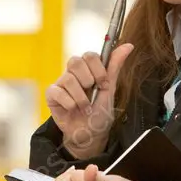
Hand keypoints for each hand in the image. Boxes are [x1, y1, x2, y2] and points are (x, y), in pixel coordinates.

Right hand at [45, 44, 134, 158]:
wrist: (90, 135)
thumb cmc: (99, 113)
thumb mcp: (110, 90)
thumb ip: (115, 67)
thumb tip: (128, 45)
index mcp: (88, 70)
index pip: (89, 55)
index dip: (98, 69)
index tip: (104, 84)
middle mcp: (73, 74)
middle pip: (75, 61)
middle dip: (88, 80)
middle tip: (92, 92)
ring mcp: (61, 83)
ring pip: (68, 79)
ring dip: (81, 97)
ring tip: (85, 107)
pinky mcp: (52, 95)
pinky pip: (57, 91)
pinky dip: (69, 103)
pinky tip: (72, 109)